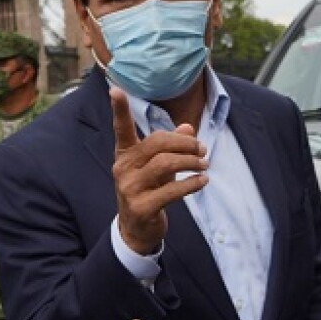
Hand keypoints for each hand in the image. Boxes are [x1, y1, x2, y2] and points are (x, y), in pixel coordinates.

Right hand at [110, 86, 207, 254]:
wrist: (137, 230)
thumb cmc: (149, 191)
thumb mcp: (159, 166)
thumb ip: (172, 146)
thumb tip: (188, 127)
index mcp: (125, 154)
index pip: (121, 128)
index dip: (119, 109)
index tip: (115, 89)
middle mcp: (123, 168)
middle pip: (157, 143)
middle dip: (185, 144)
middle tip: (202, 150)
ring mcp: (129, 188)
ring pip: (165, 164)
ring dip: (191, 163)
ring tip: (205, 165)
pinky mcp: (141, 207)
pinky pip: (171, 191)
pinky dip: (191, 184)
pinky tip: (202, 181)